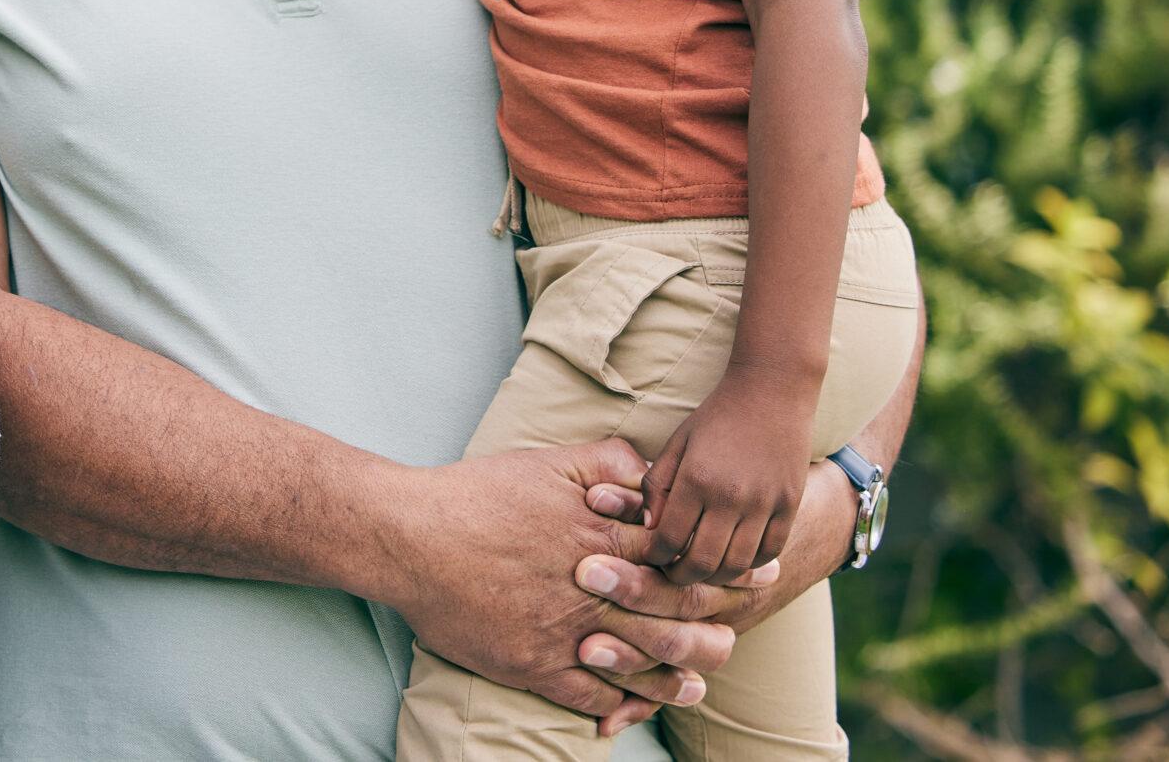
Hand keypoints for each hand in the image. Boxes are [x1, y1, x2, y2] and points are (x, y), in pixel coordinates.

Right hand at [382, 438, 735, 729]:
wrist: (409, 537)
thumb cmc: (475, 494)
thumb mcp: (545, 460)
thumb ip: (606, 461)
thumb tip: (650, 471)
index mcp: (601, 537)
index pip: (680, 559)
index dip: (723, 568)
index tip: (759, 571)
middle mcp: (593, 589)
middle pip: (675, 616)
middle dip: (718, 624)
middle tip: (742, 632)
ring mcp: (566, 633)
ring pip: (643, 663)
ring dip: (677, 674)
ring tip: (699, 681)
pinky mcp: (534, 666)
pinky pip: (592, 696)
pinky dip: (619, 706)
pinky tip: (633, 709)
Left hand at [638, 370, 815, 584]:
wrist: (772, 391)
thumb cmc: (716, 416)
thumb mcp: (677, 443)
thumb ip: (658, 485)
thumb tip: (650, 528)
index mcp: (696, 479)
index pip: (669, 538)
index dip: (656, 557)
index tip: (652, 558)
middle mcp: (731, 497)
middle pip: (703, 561)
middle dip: (682, 576)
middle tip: (674, 575)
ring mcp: (765, 504)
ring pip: (737, 564)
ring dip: (716, 575)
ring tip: (703, 571)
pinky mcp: (791, 505)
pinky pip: (771, 552)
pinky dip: (752, 565)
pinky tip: (737, 559)